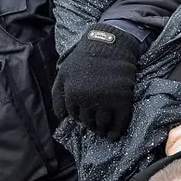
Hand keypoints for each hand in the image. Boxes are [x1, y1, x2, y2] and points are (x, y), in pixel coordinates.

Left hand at [53, 24, 143, 139]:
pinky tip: (114, 136)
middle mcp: (88, 99)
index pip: (74, 116)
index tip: (85, 116)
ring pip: (102, 124)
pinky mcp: (123, 100)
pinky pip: (119, 122)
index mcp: (72, 93)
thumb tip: (61, 117)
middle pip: (88, 122)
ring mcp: (106, 100)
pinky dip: (116, 132)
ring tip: (103, 132)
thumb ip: (57, 94)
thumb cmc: (85, 58)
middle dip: (90, 124)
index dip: (79, 117)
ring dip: (102, 130)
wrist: (111, 44)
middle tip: (95, 125)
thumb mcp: (64, 72)